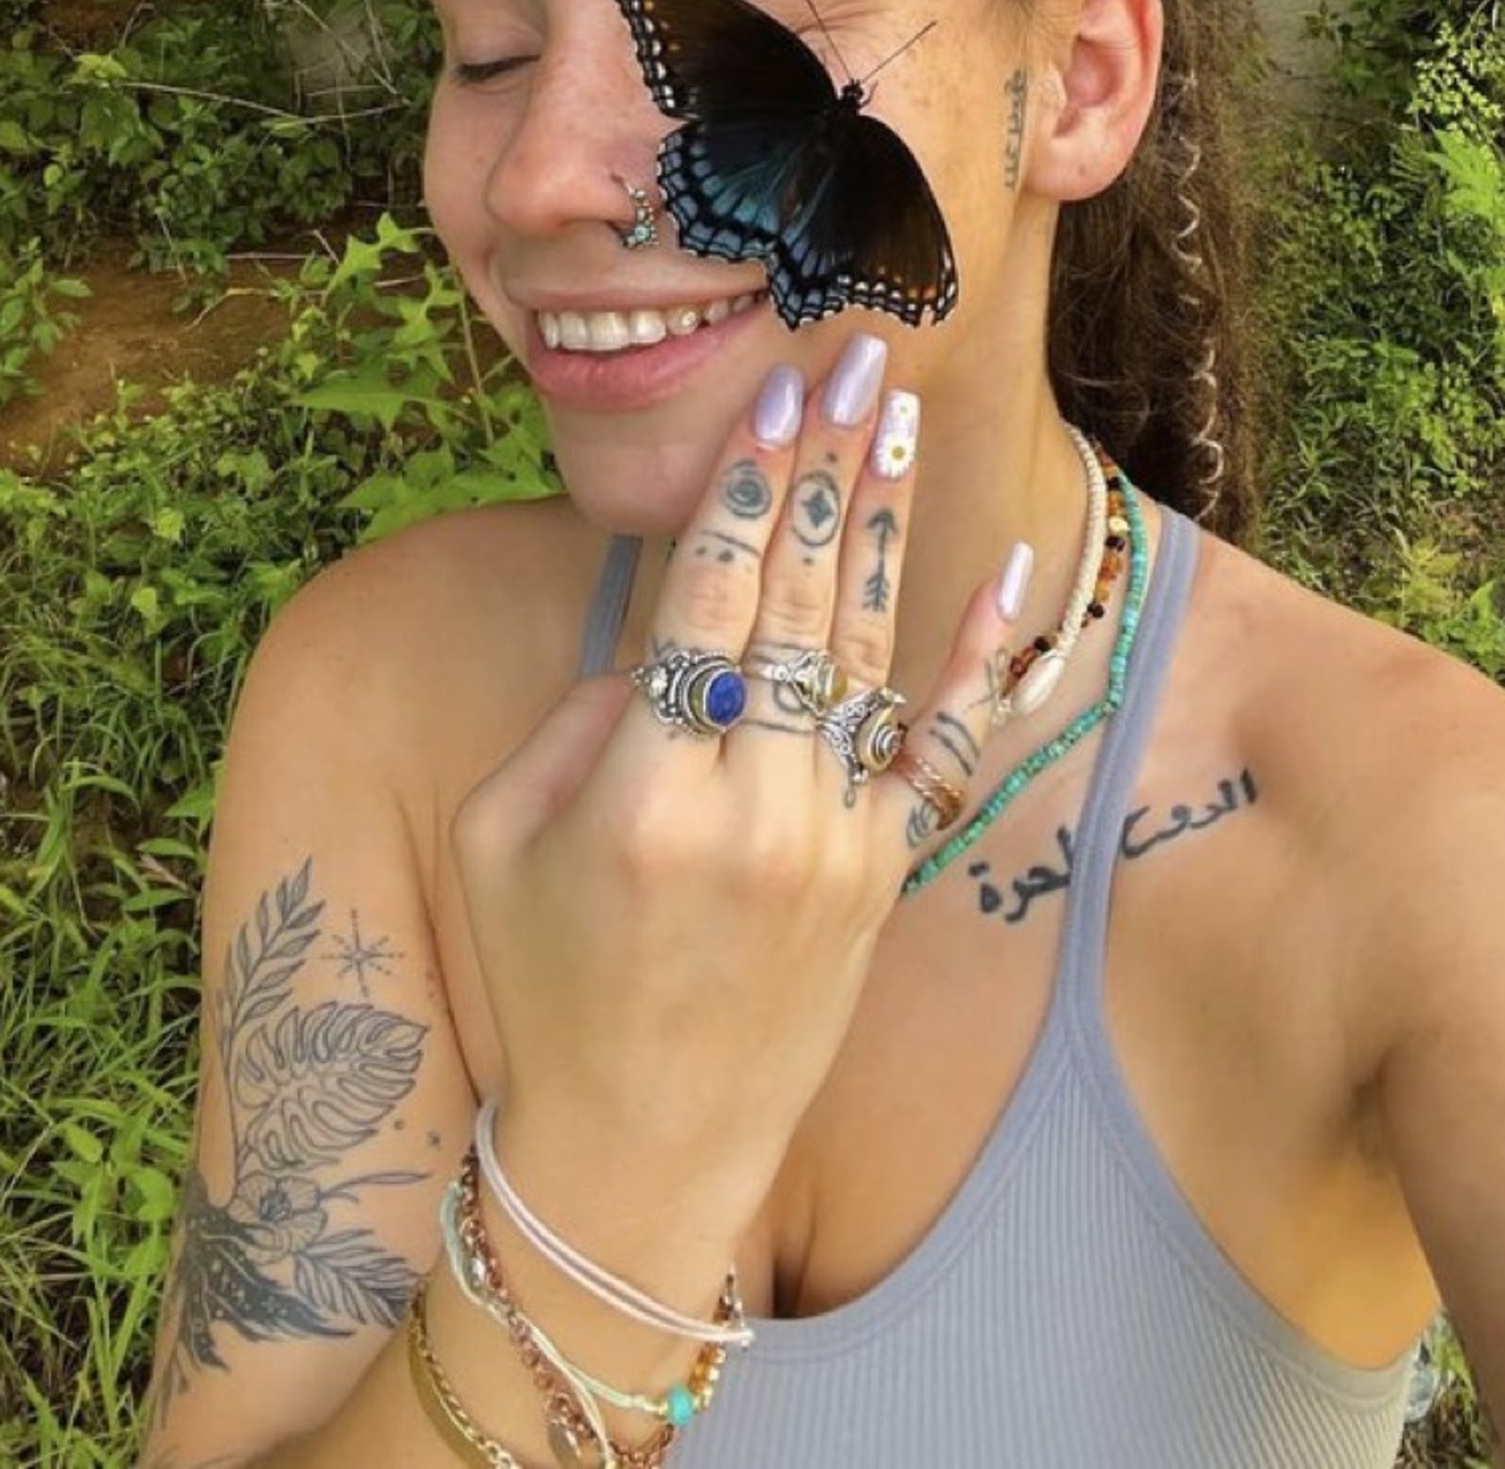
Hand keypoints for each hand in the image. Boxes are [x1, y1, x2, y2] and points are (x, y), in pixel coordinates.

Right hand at [450, 331, 1025, 1245]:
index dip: (746, 487)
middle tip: (856, 358)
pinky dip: (978, 661)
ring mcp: (838, 845)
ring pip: (872, 651)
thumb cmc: (546, 985)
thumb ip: (576, 720)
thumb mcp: (500, 842)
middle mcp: (756, 811)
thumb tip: (660, 634)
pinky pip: (941, 750)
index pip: (710, 600)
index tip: (774, 397)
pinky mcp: (886, 875)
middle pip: (803, 599)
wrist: (642, 1146)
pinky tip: (1005, 572)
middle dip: (828, 466)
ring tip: (900, 416)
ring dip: (885, 523)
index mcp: (646, 796)